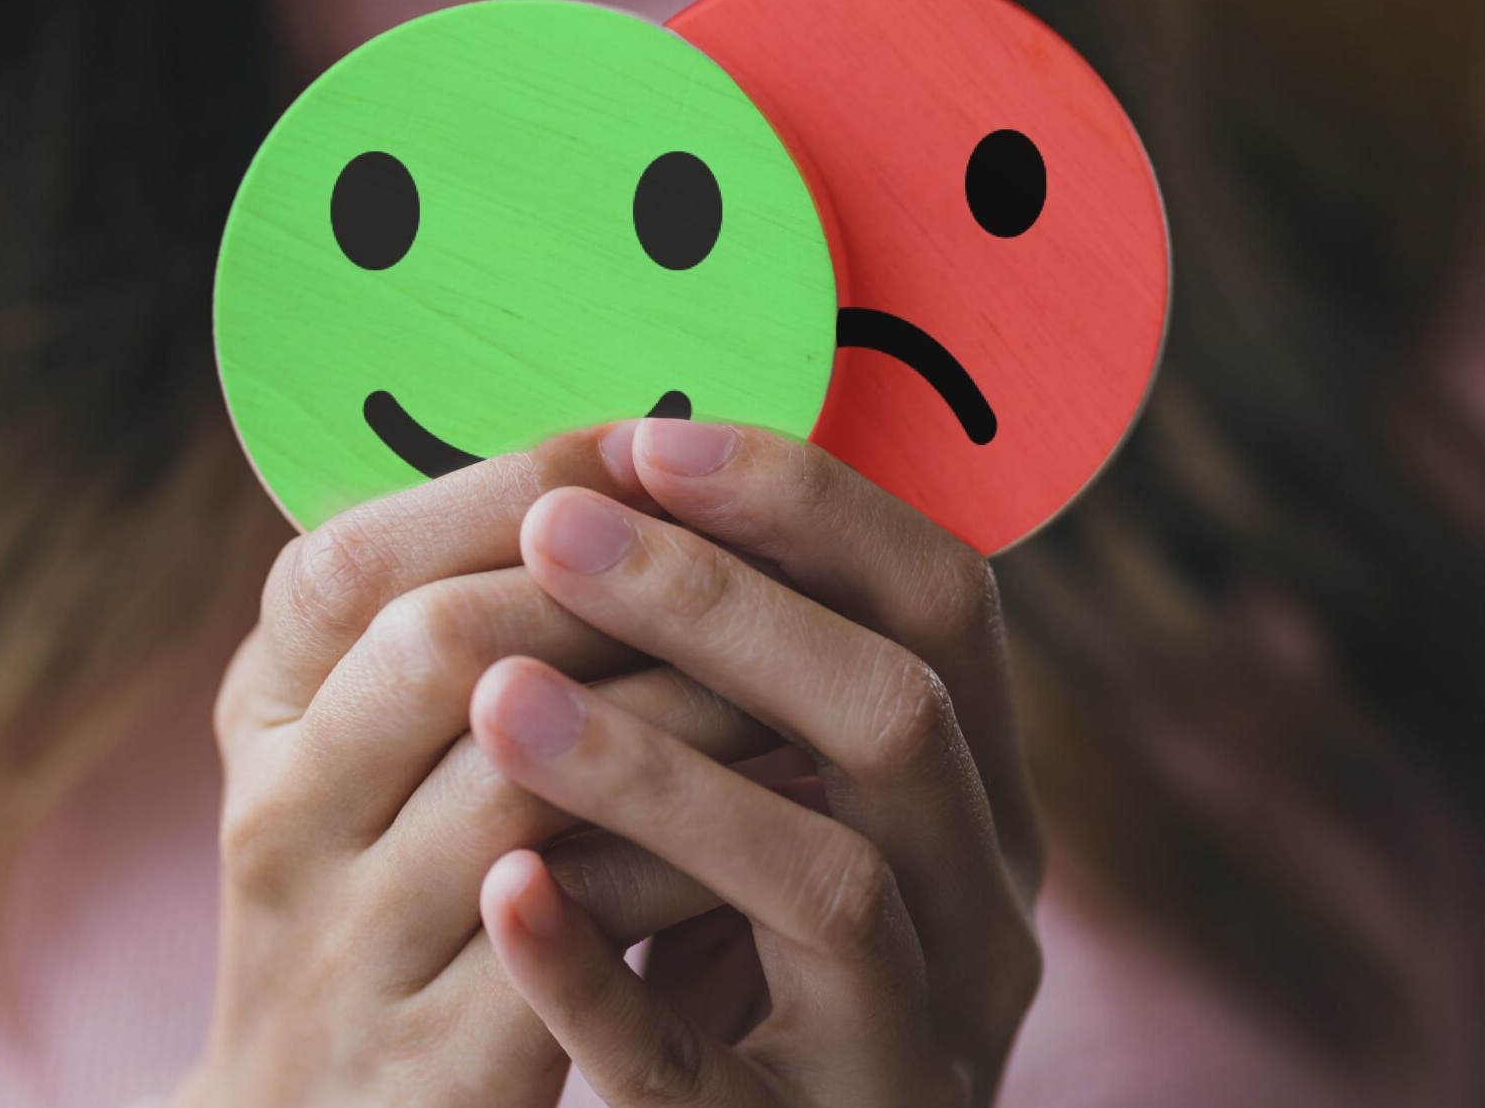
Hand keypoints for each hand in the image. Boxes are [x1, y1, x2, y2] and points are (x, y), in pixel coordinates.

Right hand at [177, 431, 780, 1107]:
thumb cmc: (383, 901)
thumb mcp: (366, 754)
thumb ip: (451, 628)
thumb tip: (618, 467)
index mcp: (259, 718)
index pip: (348, 561)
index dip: (504, 488)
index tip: (644, 447)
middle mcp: (279, 824)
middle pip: (437, 644)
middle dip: (615, 584)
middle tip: (750, 552)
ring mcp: (347, 953)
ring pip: (519, 781)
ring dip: (678, 710)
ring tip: (790, 670)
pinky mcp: (435, 1067)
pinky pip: (575, 928)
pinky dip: (683, 853)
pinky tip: (774, 809)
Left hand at [473, 420, 1042, 1106]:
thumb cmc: (752, 964)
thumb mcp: (791, 813)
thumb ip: (751, 686)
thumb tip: (618, 471)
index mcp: (980, 800)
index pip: (946, 603)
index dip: (811, 506)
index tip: (650, 439)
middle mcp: (985, 914)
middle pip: (898, 718)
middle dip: (721, 605)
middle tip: (552, 528)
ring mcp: (919, 1045)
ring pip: (829, 884)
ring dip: (659, 772)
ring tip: (499, 696)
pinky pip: (702, 1073)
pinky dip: (601, 975)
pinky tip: (504, 893)